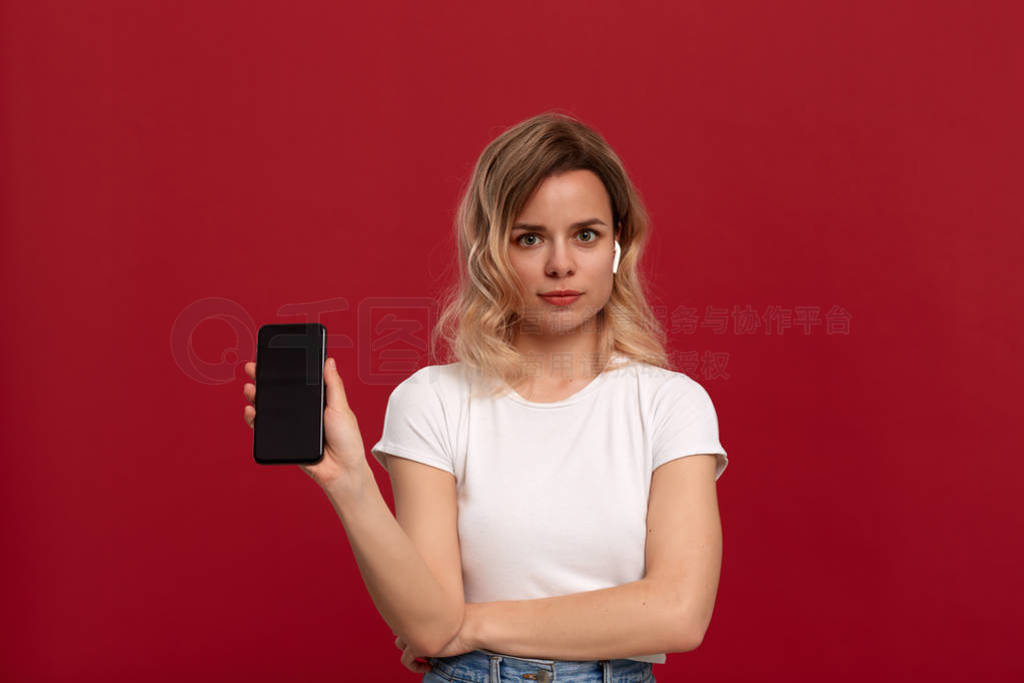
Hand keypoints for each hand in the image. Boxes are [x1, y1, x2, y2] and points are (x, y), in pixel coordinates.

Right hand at [242, 358, 369, 490]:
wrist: (341, 470)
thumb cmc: (347, 441)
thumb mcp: (342, 407)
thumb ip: (333, 385)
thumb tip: (329, 361)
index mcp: (318, 400)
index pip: (299, 381)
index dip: (286, 370)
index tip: (273, 358)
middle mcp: (304, 411)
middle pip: (280, 392)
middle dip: (265, 379)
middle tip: (254, 368)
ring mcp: (293, 425)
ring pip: (270, 408)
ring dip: (257, 396)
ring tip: (251, 388)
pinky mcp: (285, 439)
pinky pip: (266, 427)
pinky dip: (256, 419)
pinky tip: (252, 410)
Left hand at [392, 604, 480, 672]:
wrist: (474, 625)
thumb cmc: (467, 618)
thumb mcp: (449, 613)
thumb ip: (438, 614)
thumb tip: (435, 621)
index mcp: (421, 606)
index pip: (404, 613)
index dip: (412, 623)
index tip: (424, 631)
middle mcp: (413, 618)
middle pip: (399, 627)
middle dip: (409, 635)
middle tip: (424, 642)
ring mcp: (414, 633)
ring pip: (400, 643)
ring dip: (409, 649)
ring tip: (425, 655)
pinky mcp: (417, 648)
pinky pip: (406, 661)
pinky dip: (415, 666)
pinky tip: (429, 666)